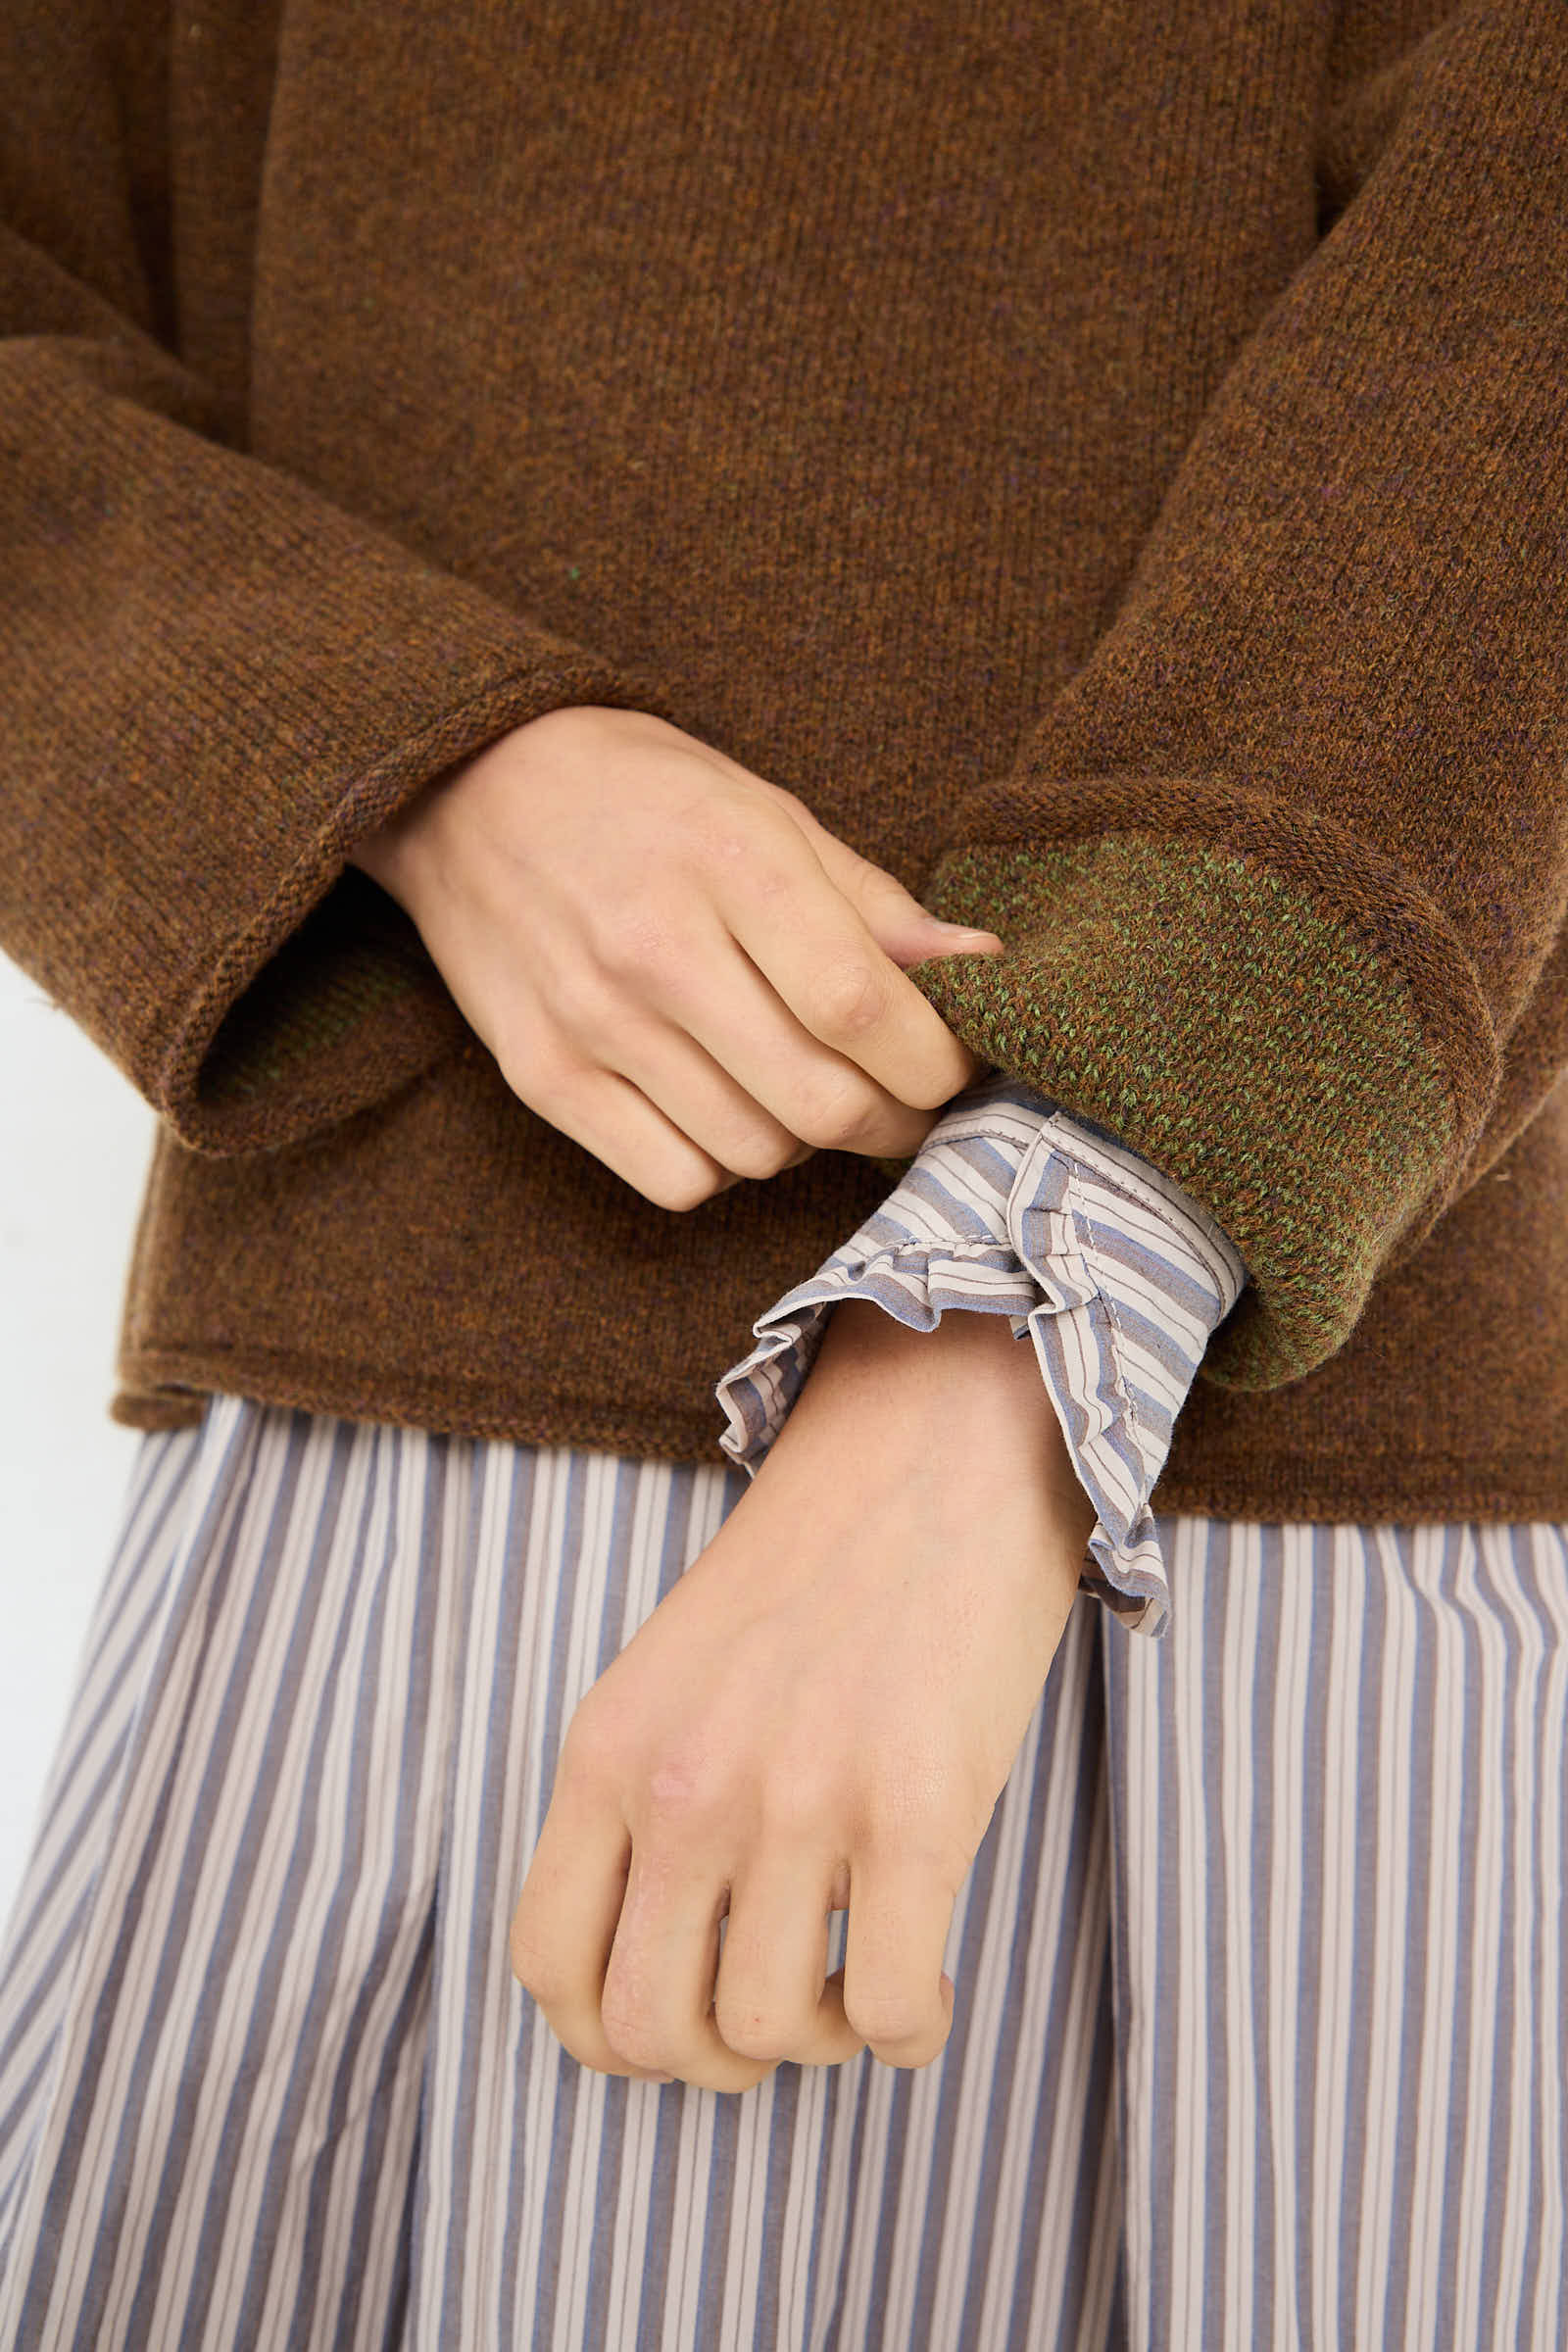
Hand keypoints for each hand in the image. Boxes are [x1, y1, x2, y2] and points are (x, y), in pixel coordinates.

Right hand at [346, 705, 1002, 1209]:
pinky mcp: (542, 1078)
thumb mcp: (769, 812)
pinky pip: (677, 1179)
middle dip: (893, 1121)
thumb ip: (876, 904)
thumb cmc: (643, 797)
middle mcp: (655, 950)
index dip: (935, 1060)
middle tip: (902, 1100)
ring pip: (756, 1154)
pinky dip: (721, 1162)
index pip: (861, 1006)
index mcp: (731, 863)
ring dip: (804, 1139)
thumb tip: (983, 970)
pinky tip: (719, 1104)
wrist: (467, 789)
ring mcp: (591, 1023)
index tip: (954, 1063)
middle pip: (820, 1103)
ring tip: (796, 1082)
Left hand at [508, 1298, 1096, 2092]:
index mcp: (609, 1748)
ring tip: (857, 1983)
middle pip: (651, 2031)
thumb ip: (644, 1802)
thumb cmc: (816, 1569)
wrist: (934, 1451)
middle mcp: (684, 1786)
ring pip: (771, 2036)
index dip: (606, 2034)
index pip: (549, 1965)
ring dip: (823, 2040)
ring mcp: (799, 1803)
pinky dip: (912, 2033)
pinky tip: (927, 1983)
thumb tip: (662, 1967)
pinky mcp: (920, 1812)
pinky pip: (896, 2013)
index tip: (673, 2022)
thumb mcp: (677, 1673)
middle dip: (715, 2060)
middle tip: (776, 2011)